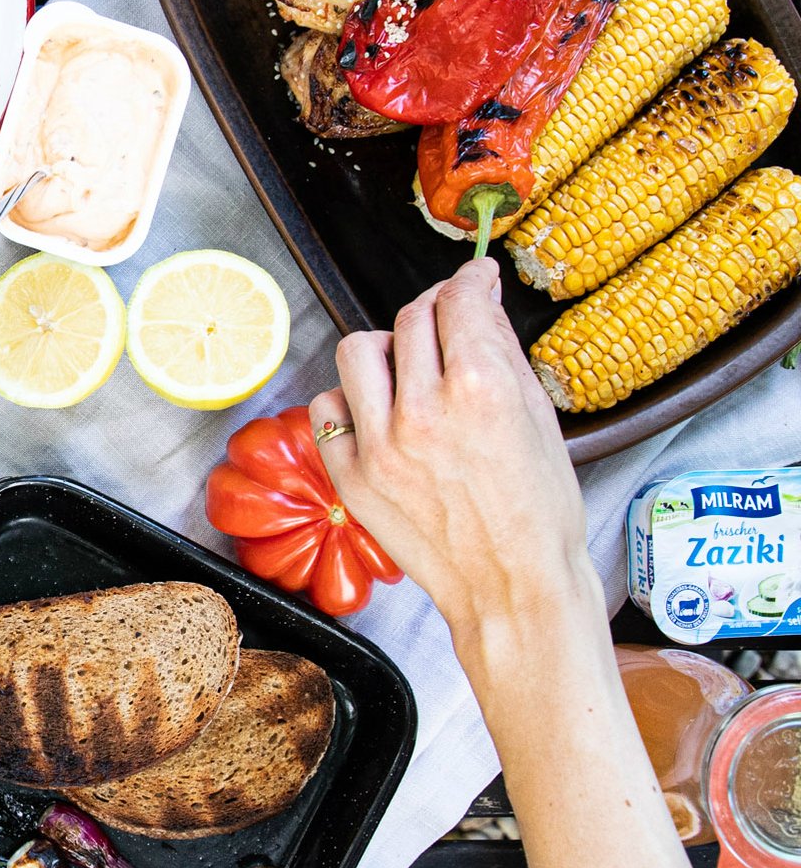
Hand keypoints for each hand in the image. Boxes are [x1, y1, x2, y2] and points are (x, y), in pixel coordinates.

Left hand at [307, 259, 597, 639]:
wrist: (512, 588)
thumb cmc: (539, 514)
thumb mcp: (539, 418)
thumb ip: (501, 355)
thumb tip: (479, 305)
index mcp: (481, 389)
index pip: (460, 301)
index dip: (470, 279)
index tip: (475, 279)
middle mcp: (423, 411)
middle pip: (411, 318)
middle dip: (435, 308)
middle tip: (448, 319)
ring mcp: (379, 445)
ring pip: (358, 350)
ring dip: (386, 348)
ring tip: (407, 368)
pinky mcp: (350, 477)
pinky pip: (329, 407)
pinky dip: (351, 399)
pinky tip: (378, 413)